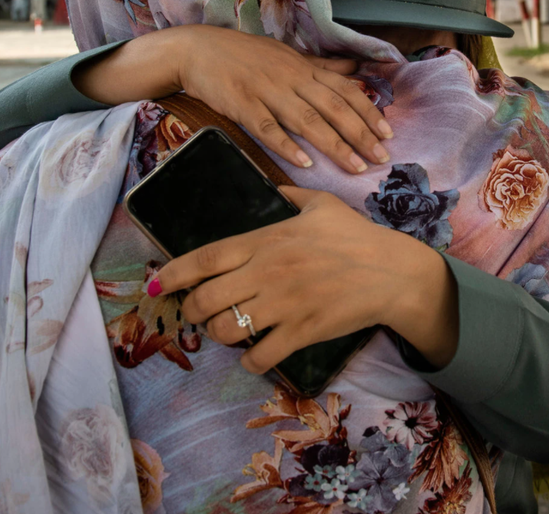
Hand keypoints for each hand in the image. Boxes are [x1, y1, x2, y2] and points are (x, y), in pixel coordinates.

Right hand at [73, 25, 392, 173]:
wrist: (198, 50)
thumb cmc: (245, 55)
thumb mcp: (287, 55)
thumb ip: (323, 65)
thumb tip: (356, 66)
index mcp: (303, 67)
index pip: (345, 89)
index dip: (368, 111)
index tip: (388, 133)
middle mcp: (291, 78)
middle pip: (333, 107)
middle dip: (360, 133)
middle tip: (381, 157)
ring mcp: (267, 91)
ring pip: (307, 119)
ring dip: (334, 144)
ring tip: (355, 166)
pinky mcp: (243, 104)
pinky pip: (267, 127)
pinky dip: (286, 145)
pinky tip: (304, 162)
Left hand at [152, 186, 458, 372]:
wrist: (392, 272)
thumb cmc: (356, 236)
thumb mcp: (321, 204)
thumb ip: (290, 196)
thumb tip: (272, 187)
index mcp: (266, 240)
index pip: (206, 257)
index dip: (174, 273)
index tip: (156, 284)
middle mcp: (268, 272)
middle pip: (207, 299)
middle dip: (191, 311)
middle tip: (196, 313)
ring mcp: (284, 304)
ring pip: (228, 330)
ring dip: (219, 335)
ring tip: (226, 332)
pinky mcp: (303, 331)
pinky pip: (262, 356)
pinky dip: (251, 362)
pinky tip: (253, 357)